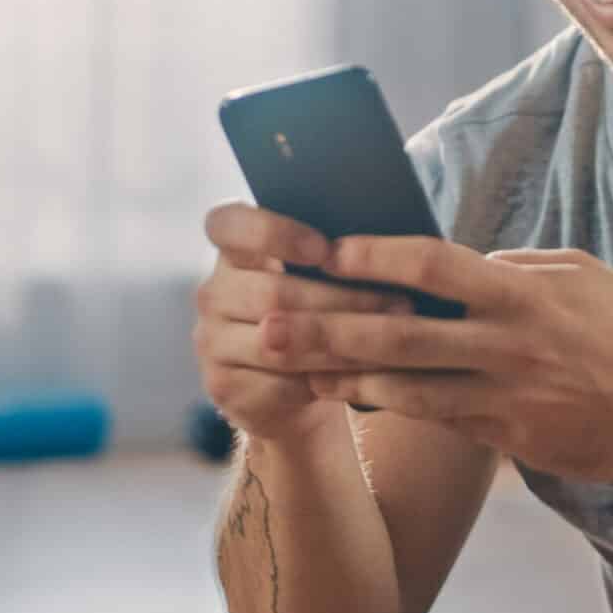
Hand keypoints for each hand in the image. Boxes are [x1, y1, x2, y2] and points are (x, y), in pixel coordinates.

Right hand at [194, 203, 412, 444]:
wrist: (294, 388)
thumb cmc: (318, 312)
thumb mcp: (318, 276)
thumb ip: (332, 253)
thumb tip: (388, 241)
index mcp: (233, 250)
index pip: (228, 224)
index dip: (273, 232)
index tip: (324, 249)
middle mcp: (213, 291)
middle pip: (272, 292)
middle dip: (342, 299)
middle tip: (400, 303)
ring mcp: (212, 341)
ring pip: (279, 342)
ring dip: (343, 341)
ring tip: (396, 337)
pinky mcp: (224, 385)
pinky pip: (281, 383)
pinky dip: (329, 379)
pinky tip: (368, 374)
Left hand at [260, 237, 612, 481]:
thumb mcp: (578, 277)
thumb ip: (513, 269)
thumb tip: (459, 260)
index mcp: (523, 291)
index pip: (434, 264)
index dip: (374, 256)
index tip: (324, 249)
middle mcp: (508, 342)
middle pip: (400, 329)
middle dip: (328, 324)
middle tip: (269, 319)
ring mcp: (506, 395)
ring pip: (406, 384)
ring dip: (341, 374)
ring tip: (286, 366)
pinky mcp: (508, 437)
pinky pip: (434, 419)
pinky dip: (386, 407)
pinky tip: (345, 397)